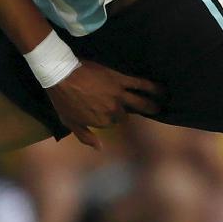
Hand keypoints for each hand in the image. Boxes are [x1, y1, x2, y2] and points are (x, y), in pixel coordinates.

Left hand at [45, 60, 161, 148]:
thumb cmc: (62, 99)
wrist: (60, 73)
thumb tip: (100, 148)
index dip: (111, 117)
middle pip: (126, 114)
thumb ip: (85, 137)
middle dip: (130, 112)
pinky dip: (152, 87)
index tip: (110, 111)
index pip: (112, 122)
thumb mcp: (69, 122)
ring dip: (152, 105)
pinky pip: (140, 84)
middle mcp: (112, 110)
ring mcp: (118, 95)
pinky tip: (162, 90)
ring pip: (140, 102)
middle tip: (147, 110)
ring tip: (160, 106)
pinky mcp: (120, 79)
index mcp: (101, 122)